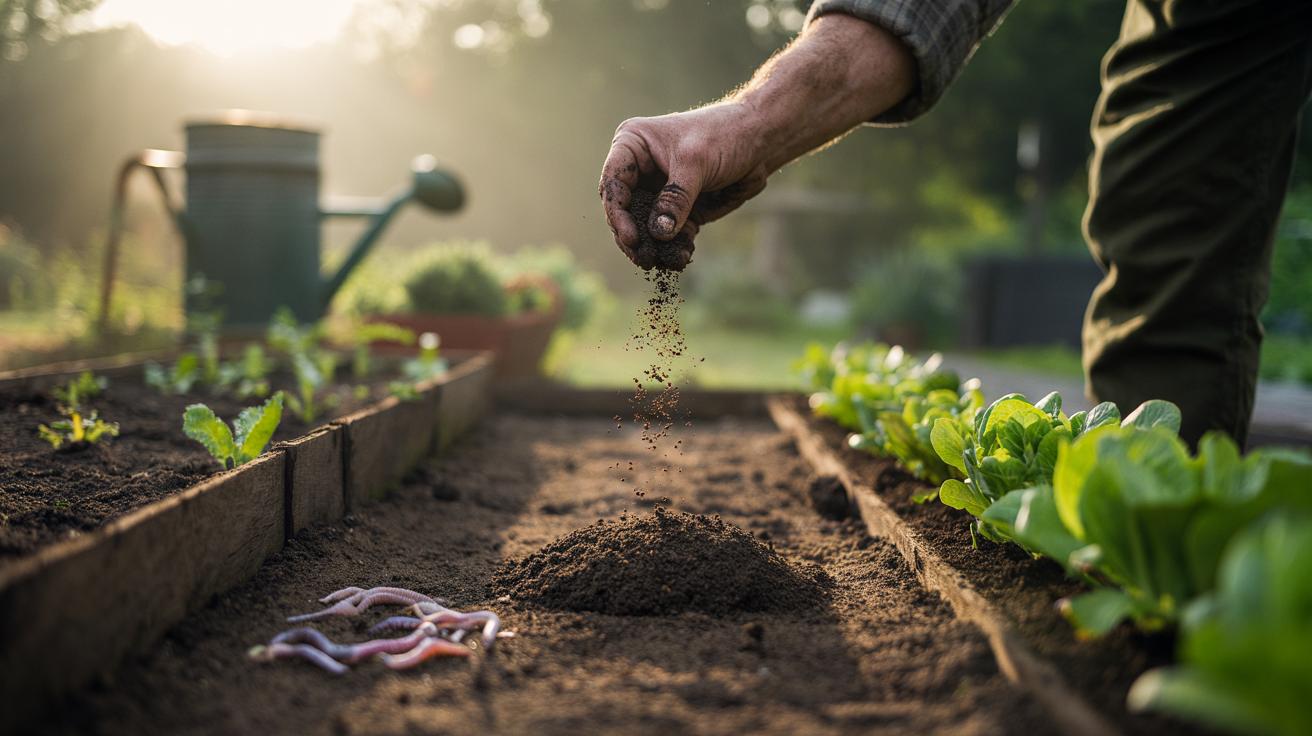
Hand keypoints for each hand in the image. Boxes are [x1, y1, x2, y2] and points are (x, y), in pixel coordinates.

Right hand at [598, 102, 769, 267]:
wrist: (759, 142)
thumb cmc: (723, 136)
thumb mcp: (695, 163)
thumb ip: (676, 198)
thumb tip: (658, 233)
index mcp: (633, 146)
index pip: (613, 183)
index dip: (617, 212)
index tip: (631, 237)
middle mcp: (641, 169)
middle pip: (624, 209)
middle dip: (632, 235)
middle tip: (643, 258)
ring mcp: (659, 191)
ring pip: (645, 226)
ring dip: (652, 247)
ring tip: (658, 264)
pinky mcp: (679, 209)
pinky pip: (670, 234)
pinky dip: (673, 248)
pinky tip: (680, 259)